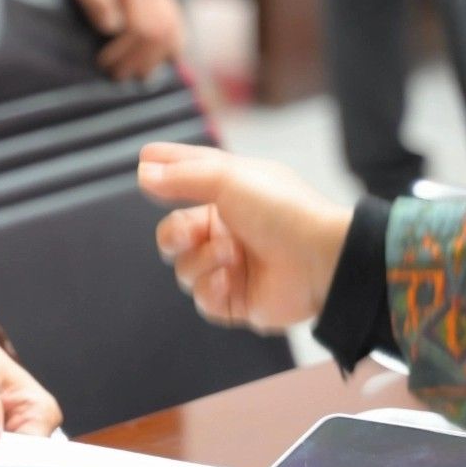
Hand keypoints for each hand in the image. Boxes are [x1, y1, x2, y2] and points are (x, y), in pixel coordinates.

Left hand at [38, 0, 183, 80]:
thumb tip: (112, 27)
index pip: (142, 26)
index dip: (124, 50)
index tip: (103, 63)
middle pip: (160, 33)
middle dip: (139, 59)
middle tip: (115, 74)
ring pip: (173, 33)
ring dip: (153, 59)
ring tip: (131, 73)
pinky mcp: (163, 2)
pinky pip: (177, 29)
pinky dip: (170, 50)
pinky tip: (152, 64)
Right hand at [138, 143, 353, 333]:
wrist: (322, 258)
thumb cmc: (281, 209)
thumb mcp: (228, 178)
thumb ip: (181, 175)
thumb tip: (143, 171)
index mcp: (228, 197)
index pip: (187, 182)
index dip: (165, 174)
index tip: (144, 164)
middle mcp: (227, 231)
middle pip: (173, 235)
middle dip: (173, 234)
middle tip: (189, 234)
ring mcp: (232, 268)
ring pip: (184, 269)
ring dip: (202, 261)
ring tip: (232, 256)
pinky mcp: (237, 301)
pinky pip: (203, 299)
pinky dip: (212, 288)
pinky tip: (230, 279)